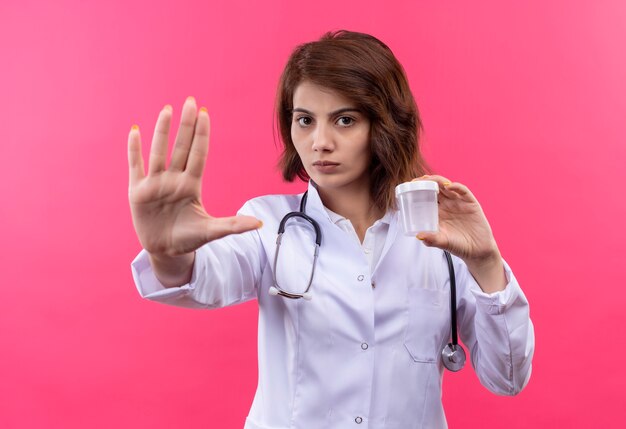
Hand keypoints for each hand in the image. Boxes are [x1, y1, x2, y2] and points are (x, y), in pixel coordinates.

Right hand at [127, 97, 261, 258]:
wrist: (166, 251)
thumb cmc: (190, 238)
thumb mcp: (212, 232)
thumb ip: (233, 225)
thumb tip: (259, 223)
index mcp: (191, 185)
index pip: (198, 154)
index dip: (201, 135)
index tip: (205, 114)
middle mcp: (173, 180)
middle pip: (180, 147)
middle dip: (186, 125)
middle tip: (190, 101)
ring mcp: (155, 184)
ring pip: (158, 152)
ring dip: (162, 131)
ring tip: (167, 109)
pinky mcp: (137, 192)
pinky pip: (135, 166)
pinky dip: (134, 149)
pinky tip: (136, 130)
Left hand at [414, 175, 505, 291]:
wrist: (478, 251)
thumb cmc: (458, 246)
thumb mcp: (443, 242)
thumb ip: (432, 239)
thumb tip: (418, 236)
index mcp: (438, 212)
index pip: (426, 197)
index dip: (419, 190)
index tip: (409, 187)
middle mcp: (448, 205)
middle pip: (436, 188)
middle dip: (426, 182)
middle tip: (417, 180)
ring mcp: (459, 203)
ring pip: (447, 187)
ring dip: (439, 181)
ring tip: (430, 179)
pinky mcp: (470, 203)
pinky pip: (463, 191)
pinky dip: (456, 187)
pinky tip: (449, 186)